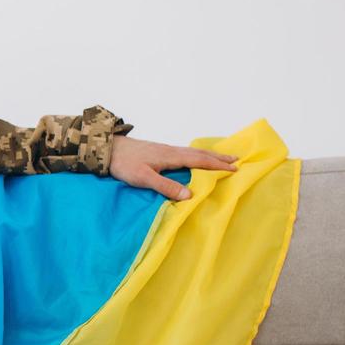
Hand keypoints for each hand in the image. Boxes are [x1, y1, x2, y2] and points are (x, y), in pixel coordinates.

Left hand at [108, 134, 237, 200]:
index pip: (200, 161)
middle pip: (200, 153)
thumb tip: (190, 195)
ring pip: (193, 151)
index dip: (218, 165)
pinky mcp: (159, 151)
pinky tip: (196, 157)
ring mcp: (166, 150)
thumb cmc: (124, 164)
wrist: (108, 149)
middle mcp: (172, 150)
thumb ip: (165, 186)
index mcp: (171, 156)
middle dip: (219, 157)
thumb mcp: (144, 178)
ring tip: (222, 157)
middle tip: (237, 160)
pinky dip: (198, 154)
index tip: (235, 169)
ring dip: (210, 155)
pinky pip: (185, 152)